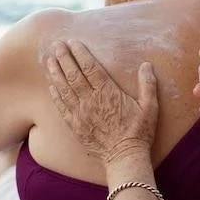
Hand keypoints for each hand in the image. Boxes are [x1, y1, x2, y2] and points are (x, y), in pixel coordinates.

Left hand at [46, 41, 158, 165]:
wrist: (125, 157)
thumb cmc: (139, 132)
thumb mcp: (150, 107)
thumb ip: (148, 85)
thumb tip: (147, 65)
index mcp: (108, 93)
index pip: (90, 68)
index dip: (80, 53)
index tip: (73, 42)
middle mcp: (91, 100)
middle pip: (73, 75)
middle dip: (64, 58)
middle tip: (56, 45)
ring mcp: (80, 113)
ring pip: (64, 89)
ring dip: (55, 73)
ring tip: (49, 60)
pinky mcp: (75, 126)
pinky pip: (61, 107)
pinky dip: (55, 95)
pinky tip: (51, 86)